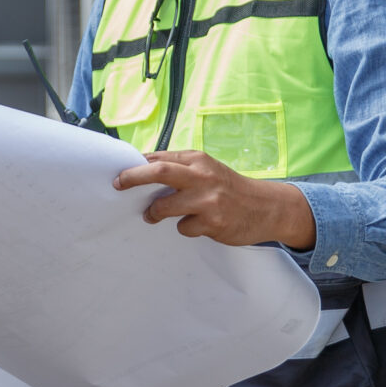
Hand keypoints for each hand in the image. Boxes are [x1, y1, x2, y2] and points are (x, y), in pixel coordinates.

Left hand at [114, 150, 316, 250]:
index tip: (119, 173)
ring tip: (151, 215)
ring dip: (153, 212)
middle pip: (159, 172)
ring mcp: (208, 200)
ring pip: (165, 206)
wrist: (267, 207)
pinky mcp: (213, 222)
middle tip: (118, 184)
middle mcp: (202, 176)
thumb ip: (180, 168)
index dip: (136, 165)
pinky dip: (184, 228)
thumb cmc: (230, 188)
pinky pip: (184, 228)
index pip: (160, 158)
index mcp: (198, 160)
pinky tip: (198, 225)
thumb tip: (143, 167)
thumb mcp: (207, 169)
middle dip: (133, 178)